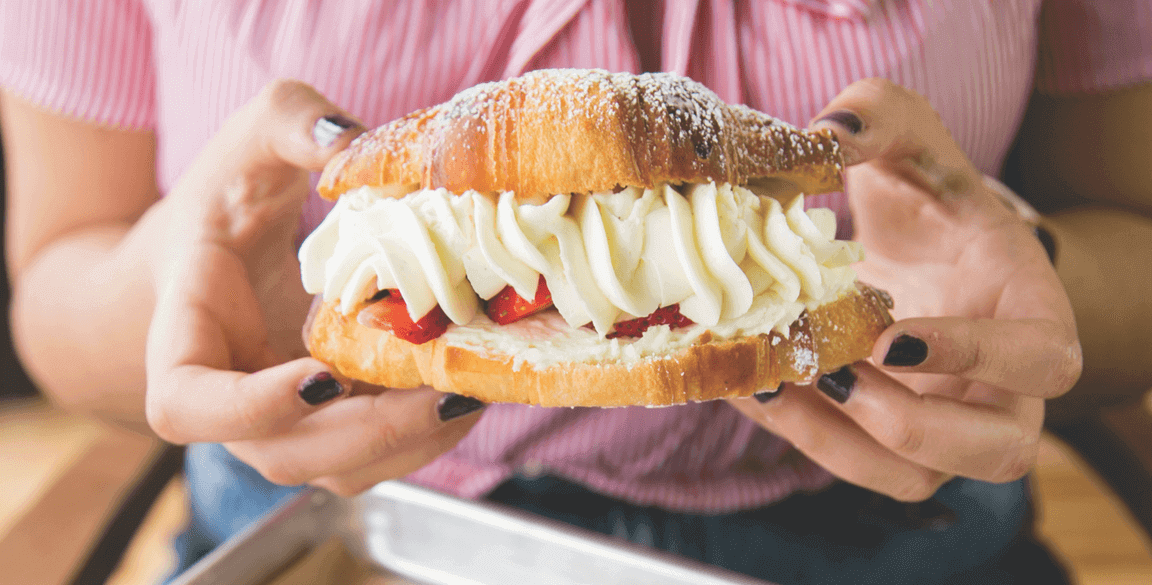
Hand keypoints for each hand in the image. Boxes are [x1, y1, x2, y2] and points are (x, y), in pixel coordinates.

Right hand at [144, 80, 483, 495]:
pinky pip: (372, 455)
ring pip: (337, 470)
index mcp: (186, 333)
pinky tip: (469, 387)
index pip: (186, 405)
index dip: (249, 409)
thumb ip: (293, 123)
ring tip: (473, 388)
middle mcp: (228, 396)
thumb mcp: (250, 140)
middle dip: (372, 432)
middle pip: (284, 455)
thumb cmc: (219, 200)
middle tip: (447, 388)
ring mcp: (278, 421)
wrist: (202, 261)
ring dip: (409, 444)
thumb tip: (354, 144)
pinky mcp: (326, 424)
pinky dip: (423, 436)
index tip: (320, 377)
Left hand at [728, 78, 1081, 500]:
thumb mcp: (911, 144)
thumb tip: (823, 137)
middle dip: (912, 427)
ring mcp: (946, 424)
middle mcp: (1001, 387)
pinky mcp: (884, 440)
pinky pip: (848, 463)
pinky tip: (742, 384)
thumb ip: (881, 119)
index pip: (1044, 360)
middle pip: (997, 452)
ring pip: (913, 478)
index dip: (979, 357)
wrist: (913, 249)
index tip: (892, 335)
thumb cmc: (926, 199)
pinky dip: (793, 433)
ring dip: (838, 445)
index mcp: (1031, 314)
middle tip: (831, 375)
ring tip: (770, 382)